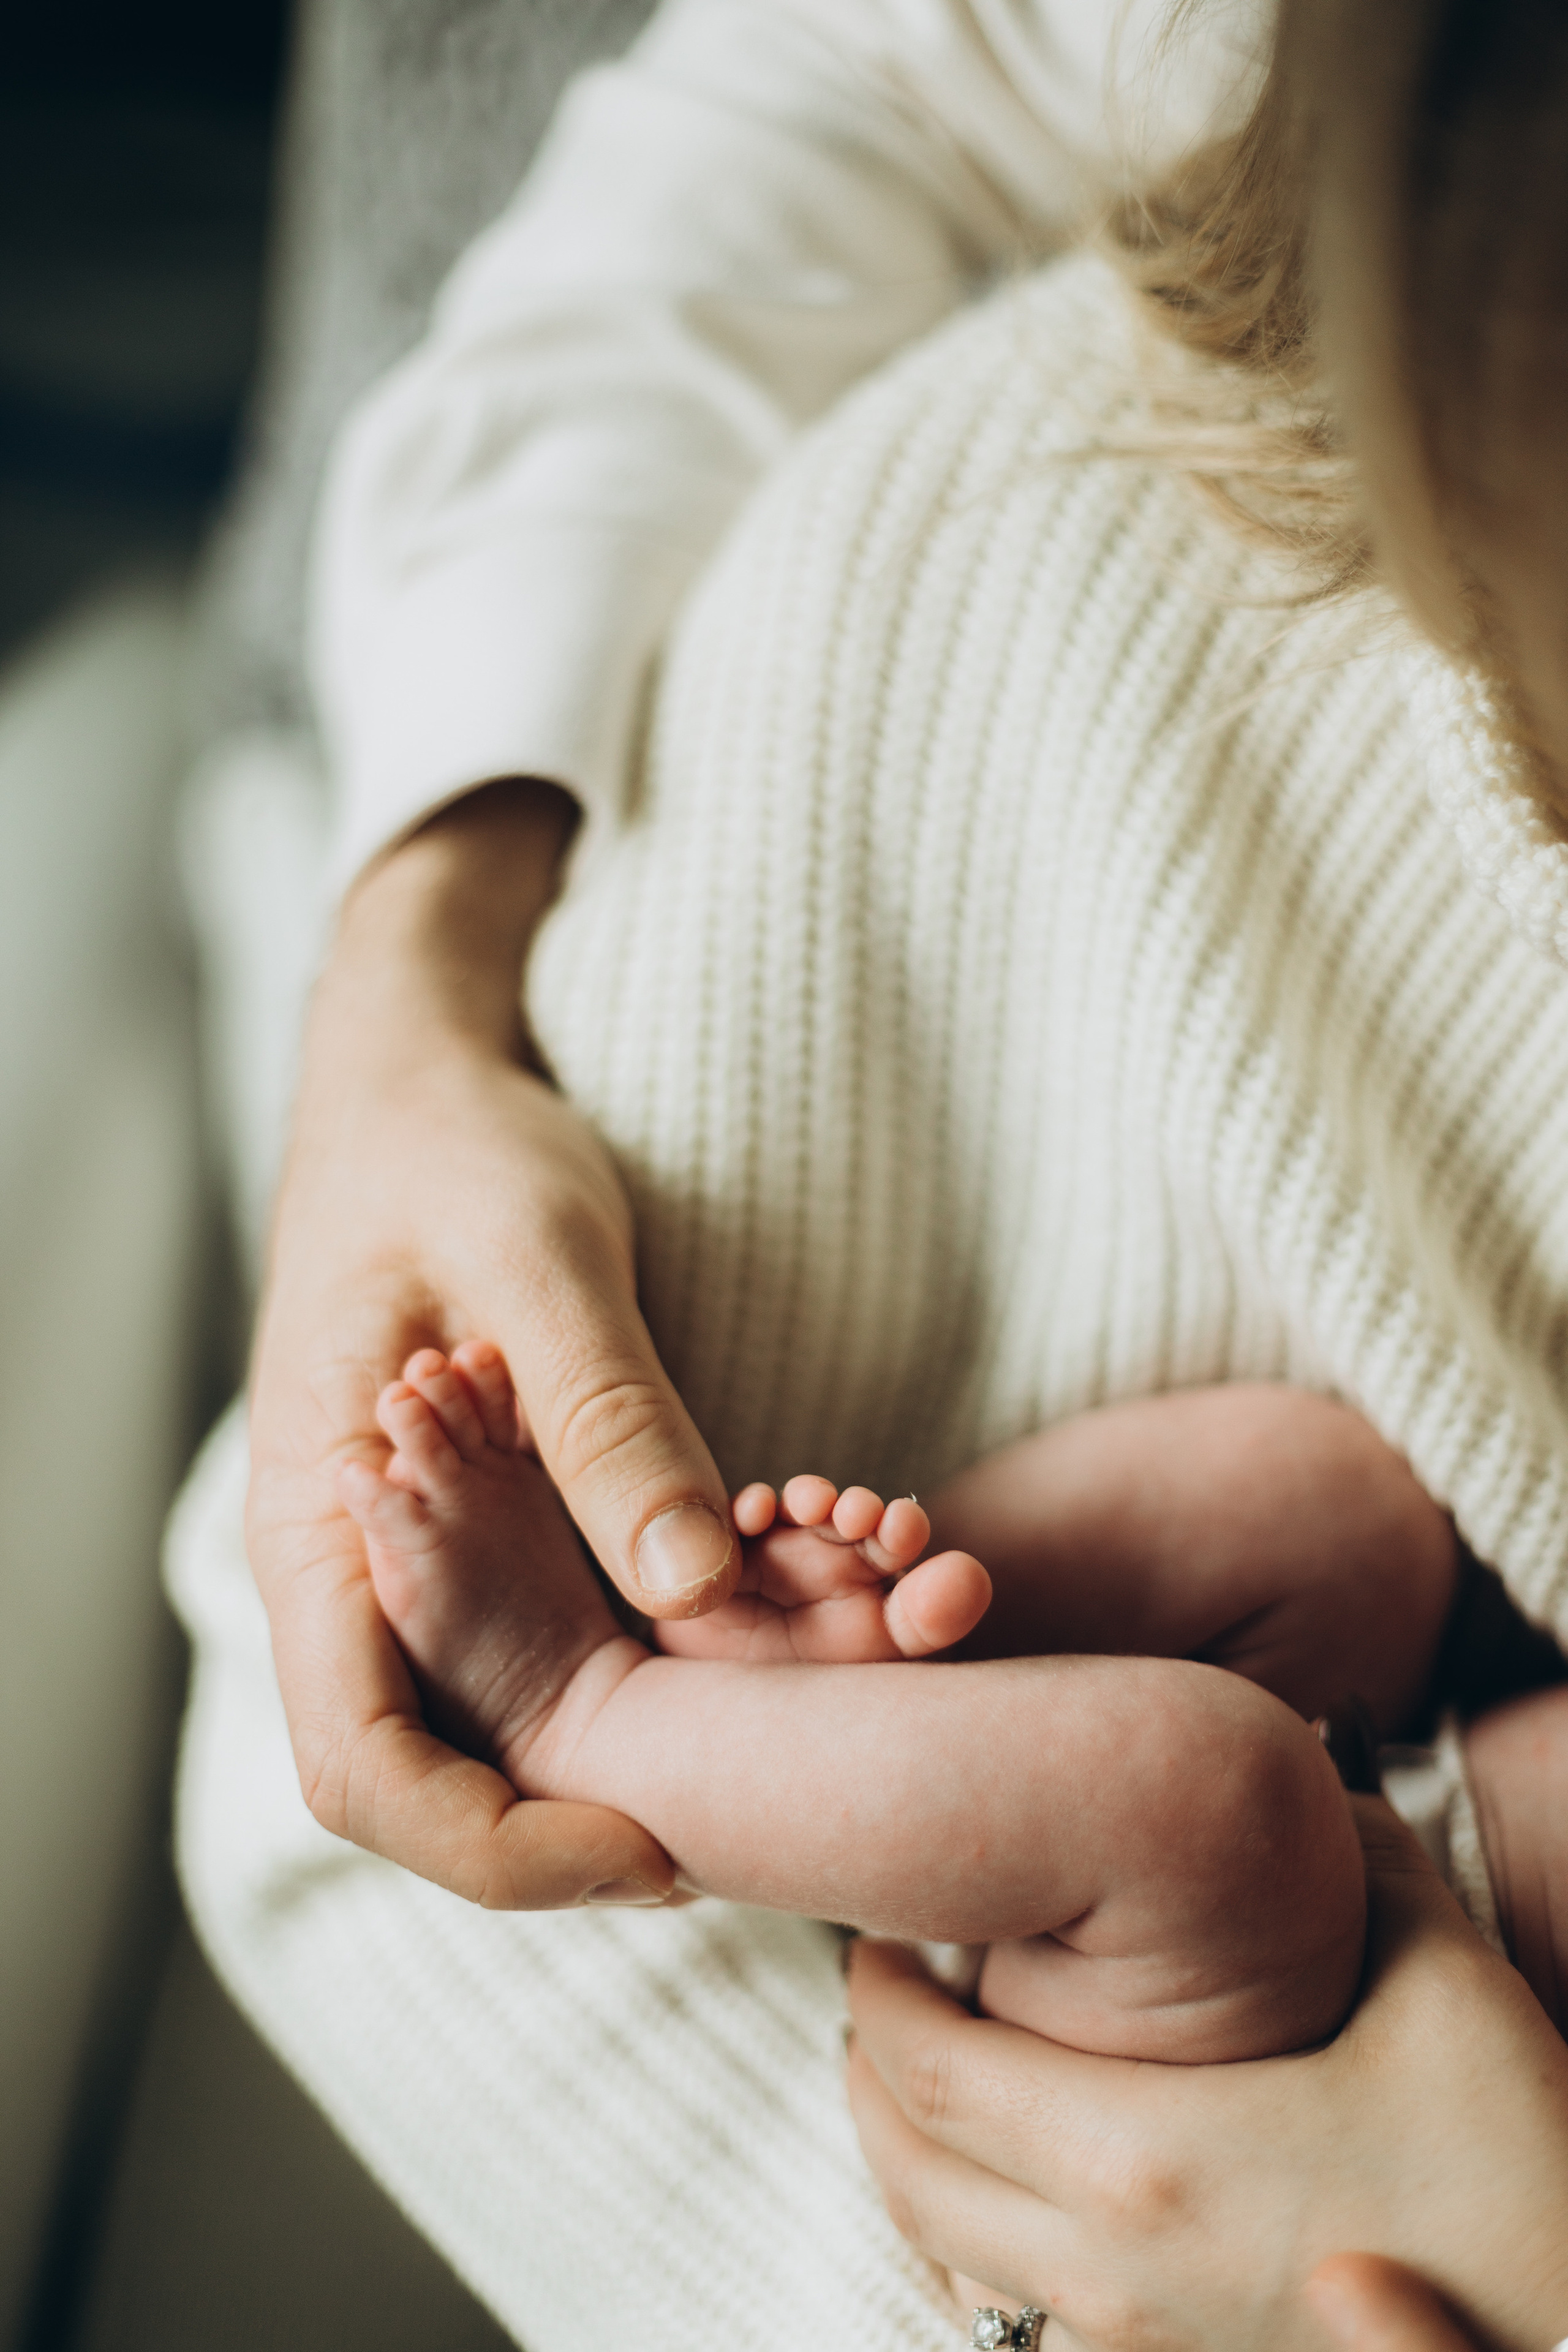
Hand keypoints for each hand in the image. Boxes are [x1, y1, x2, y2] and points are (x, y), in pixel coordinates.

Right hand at [247, 782, 739, 1908]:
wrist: (422, 1080)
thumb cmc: (449, 1150)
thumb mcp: (538, 1259)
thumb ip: (602, 1417)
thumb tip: (693, 1591)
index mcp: (321, 1526)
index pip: (359, 1769)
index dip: (495, 1845)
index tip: (650, 1853)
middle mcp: (365, 1571)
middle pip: (455, 1768)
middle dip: (612, 1804)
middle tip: (789, 1794)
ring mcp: (431, 1555)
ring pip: (527, 1709)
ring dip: (669, 1719)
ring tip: (828, 1682)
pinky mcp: (502, 1527)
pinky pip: (578, 1627)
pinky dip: (682, 1636)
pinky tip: (796, 1609)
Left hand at [845, 1797, 1567, 2350]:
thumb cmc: (1520, 2169)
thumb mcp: (1441, 1985)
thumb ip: (1364, 1862)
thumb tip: (1314, 1778)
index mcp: (1143, 2159)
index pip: (929, 2071)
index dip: (878, 1996)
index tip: (876, 1935)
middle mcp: (1111, 2272)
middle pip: (910, 2172)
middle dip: (870, 2076)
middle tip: (881, 1995)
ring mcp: (1141, 2351)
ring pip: (952, 2266)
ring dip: (912, 2167)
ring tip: (924, 2085)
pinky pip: (1022, 2335)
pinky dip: (977, 2261)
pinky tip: (1008, 2205)